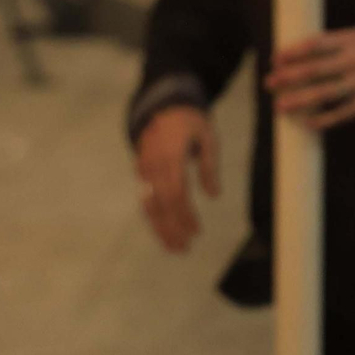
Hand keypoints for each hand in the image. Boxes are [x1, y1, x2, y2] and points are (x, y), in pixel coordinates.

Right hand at [135, 105, 219, 251]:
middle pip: (160, 205)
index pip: (176, 194)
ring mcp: (144, 169)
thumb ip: (209, 167)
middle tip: (184, 249)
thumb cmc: (191, 122)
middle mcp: (153, 165)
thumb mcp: (208, 138)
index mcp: (170, 156)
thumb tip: (213, 195)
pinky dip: (154, 217)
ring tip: (173, 247)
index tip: (196, 232)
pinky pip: (146, 198)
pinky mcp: (141, 171)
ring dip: (159, 228)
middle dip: (171, 229)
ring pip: (148, 205)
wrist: (164, 105)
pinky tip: (164, 230)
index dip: (185, 216)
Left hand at [265, 26, 354, 130]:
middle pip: (315, 70)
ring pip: (325, 93)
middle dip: (289, 77)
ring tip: (279, 105)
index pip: (316, 45)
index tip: (275, 59)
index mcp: (350, 42)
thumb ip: (331, 42)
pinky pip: (343, 113)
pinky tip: (306, 123)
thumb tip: (295, 53)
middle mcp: (354, 62)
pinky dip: (324, 120)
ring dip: (300, 100)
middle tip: (269, 82)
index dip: (293, 52)